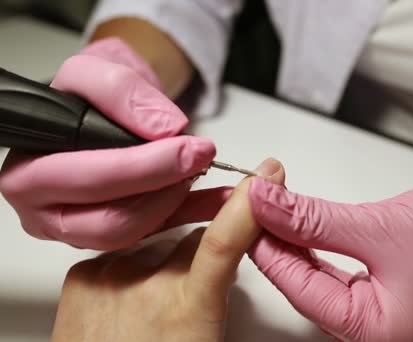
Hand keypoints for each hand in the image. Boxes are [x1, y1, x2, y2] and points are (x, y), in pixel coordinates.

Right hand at [0, 38, 216, 249]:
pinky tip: (218, 196)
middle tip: (201, 155)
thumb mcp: (95, 69)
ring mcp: (80, 229)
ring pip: (133, 234)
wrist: (104, 105)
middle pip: (110, 219)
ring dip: (176, 202)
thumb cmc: (86, 93)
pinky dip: (194, 213)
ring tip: (201, 167)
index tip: (183, 146)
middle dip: (163, 184)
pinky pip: (158, 234)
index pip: (82, 180)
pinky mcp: (115, 234)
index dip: (137, 167)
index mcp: (30, 172)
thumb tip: (163, 129)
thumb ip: (119, 90)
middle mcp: (47, 211)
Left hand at [51, 158, 285, 341]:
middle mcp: (145, 285)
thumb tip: (220, 266)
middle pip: (192, 238)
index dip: (245, 206)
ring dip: (161, 261)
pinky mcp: (81, 274)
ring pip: (155, 244)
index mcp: (186, 309)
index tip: (264, 177)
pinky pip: (121, 253)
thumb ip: (215, 294)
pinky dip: (129, 269)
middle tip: (195, 285)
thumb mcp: (205, 337)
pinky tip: (123, 302)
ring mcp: (109, 275)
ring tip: (149, 306)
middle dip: (203, 248)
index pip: (222, 242)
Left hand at [247, 167, 412, 340]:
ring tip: (274, 204)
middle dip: (277, 239)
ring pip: (316, 276)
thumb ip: (311, 216)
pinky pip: (335, 271)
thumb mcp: (376, 224)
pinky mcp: (380, 293)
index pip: (298, 286)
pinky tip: (301, 222)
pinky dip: (317, 245)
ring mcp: (376, 313)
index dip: (265, 242)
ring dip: (295, 240)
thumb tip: (264, 201)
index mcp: (374, 333)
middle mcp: (373, 332)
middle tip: (256, 200)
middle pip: (303, 283)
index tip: (243, 205)